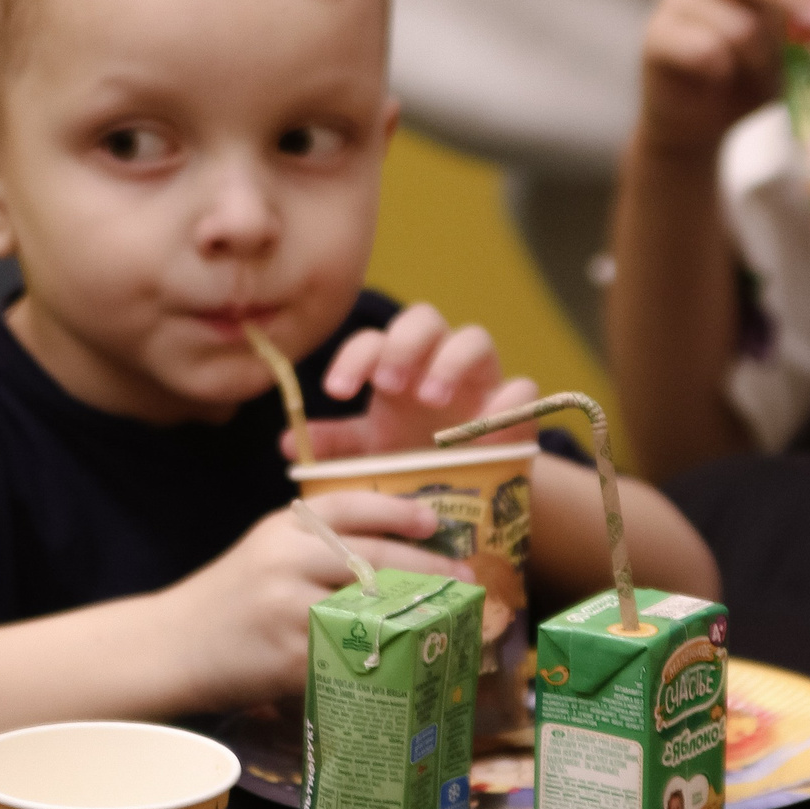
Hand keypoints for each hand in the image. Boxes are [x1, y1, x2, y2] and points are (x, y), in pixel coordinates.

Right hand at [156, 489, 455, 711]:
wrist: (170, 644)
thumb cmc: (227, 601)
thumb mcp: (265, 552)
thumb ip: (316, 548)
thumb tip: (393, 560)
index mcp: (284, 526)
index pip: (351, 505)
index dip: (399, 511)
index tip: (434, 522)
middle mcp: (286, 556)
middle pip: (374, 558)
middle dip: (426, 572)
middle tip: (461, 583)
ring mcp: (287, 604)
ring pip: (370, 607)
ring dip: (415, 617)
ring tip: (445, 623)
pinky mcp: (288, 652)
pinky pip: (348, 654)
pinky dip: (380, 660)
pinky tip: (406, 663)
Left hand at [283, 302, 537, 459]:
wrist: (469, 490)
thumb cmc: (414, 456)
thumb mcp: (370, 452)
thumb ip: (334, 444)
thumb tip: (285, 442)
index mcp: (398, 366)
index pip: (373, 339)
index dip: (353, 357)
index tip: (336, 391)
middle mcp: (438, 359)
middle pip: (424, 318)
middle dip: (403, 345)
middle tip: (388, 385)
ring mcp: (482, 379)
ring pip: (474, 337)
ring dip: (450, 361)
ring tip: (430, 398)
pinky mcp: (517, 407)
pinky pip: (524, 388)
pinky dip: (508, 401)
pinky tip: (483, 429)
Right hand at [636, 0, 806, 158]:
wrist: (701, 123)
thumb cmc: (750, 76)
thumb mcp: (787, 43)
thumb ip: (804, 22)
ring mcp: (675, 4)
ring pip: (731, 22)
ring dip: (755, 54)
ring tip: (752, 72)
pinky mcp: (655, 38)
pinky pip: (701, 47)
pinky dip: (720, 67)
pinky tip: (716, 77)